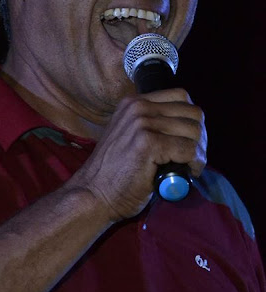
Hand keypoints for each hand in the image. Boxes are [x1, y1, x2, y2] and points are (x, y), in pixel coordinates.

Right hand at [71, 88, 206, 221]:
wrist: (92, 195)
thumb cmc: (113, 173)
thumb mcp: (130, 136)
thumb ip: (152, 125)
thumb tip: (188, 128)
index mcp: (134, 102)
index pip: (181, 97)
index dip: (191, 121)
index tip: (188, 142)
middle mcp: (138, 106)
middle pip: (193, 112)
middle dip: (199, 138)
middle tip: (192, 159)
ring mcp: (142, 123)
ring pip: (194, 131)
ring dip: (198, 153)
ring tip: (188, 168)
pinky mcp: (148, 143)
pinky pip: (189, 149)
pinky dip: (193, 164)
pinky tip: (185, 174)